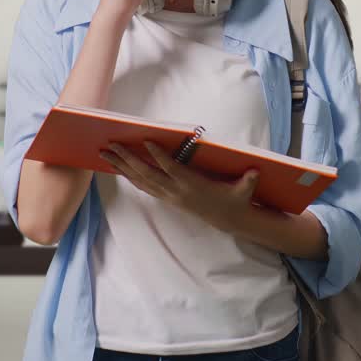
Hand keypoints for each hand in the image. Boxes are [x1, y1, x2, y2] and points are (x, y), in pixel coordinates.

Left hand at [101, 141, 259, 233]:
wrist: (229, 218)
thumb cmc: (235, 198)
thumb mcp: (244, 191)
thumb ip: (248, 182)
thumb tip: (255, 172)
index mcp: (192, 186)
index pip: (172, 169)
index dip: (159, 156)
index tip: (145, 141)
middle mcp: (176, 192)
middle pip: (147, 174)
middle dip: (127, 159)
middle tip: (110, 145)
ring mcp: (169, 196)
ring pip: (140, 181)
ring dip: (122, 167)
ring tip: (105, 154)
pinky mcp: (167, 198)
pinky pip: (143, 186)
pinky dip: (129, 176)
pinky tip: (118, 167)